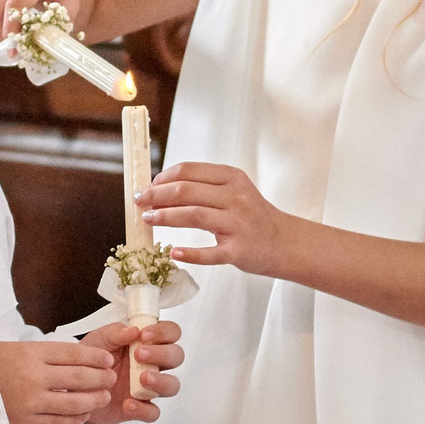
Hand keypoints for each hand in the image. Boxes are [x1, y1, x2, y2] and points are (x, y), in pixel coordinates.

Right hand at [0, 339, 116, 423]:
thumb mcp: (10, 348)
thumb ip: (40, 353)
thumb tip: (70, 356)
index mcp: (30, 353)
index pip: (73, 353)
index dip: (94, 357)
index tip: (107, 358)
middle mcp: (34, 377)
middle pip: (79, 377)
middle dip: (100, 377)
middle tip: (111, 377)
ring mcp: (32, 402)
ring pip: (74, 402)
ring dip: (94, 399)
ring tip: (103, 396)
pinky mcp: (27, 422)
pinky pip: (60, 422)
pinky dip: (76, 418)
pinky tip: (85, 414)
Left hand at [74, 319, 182, 423]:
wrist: (78, 387)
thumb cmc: (94, 359)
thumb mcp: (99, 340)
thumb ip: (115, 332)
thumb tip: (133, 330)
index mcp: (147, 343)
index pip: (171, 332)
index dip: (164, 332)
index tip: (145, 335)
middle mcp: (153, 364)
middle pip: (176, 356)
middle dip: (162, 354)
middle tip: (140, 355)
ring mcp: (149, 387)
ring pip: (172, 385)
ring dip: (161, 381)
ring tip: (142, 378)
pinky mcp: (141, 407)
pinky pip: (153, 412)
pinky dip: (143, 409)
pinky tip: (128, 403)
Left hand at [141, 162, 287, 275]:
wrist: (284, 242)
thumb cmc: (252, 216)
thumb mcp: (233, 192)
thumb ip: (202, 189)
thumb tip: (159, 192)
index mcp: (232, 178)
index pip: (189, 171)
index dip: (163, 178)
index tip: (148, 186)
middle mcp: (236, 198)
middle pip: (186, 191)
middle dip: (157, 195)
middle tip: (140, 202)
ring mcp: (238, 224)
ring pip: (194, 215)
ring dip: (165, 217)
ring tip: (148, 220)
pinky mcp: (239, 250)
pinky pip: (210, 252)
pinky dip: (190, 253)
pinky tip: (173, 252)